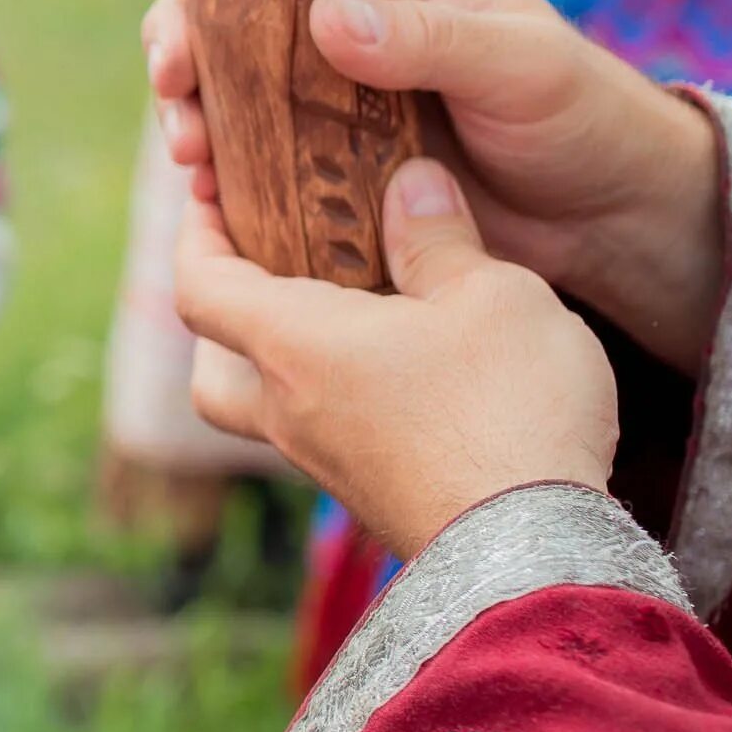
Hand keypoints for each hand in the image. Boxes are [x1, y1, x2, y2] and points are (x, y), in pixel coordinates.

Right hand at [144, 0, 725, 371]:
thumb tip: (323, 17)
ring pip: (230, 99)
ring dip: (193, 117)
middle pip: (231, 23)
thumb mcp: (520, 63)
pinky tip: (206, 198)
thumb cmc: (582, 115)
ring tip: (190, 154)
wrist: (610, 222)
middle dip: (183, 46)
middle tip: (174, 85)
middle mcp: (347, 38)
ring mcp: (330, 111)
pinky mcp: (329, 179)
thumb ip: (428, 39)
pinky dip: (222, 181)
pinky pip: (257, 172)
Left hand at [174, 156, 618, 557]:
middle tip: (268, 273)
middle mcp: (289, 411)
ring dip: (282, 366)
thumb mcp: (489, 295)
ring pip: (265, 412)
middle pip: (211, 369)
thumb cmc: (507, 409)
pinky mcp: (371, 497)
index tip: (207, 194)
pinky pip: (326, 439)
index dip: (194, 235)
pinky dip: (338, 401)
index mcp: (293, 346)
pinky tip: (401, 376)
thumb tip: (410, 181)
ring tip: (344, 319)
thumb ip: (438, 235)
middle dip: (222, 321)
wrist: (537, 550)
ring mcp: (326, 464)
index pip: (200, 286)